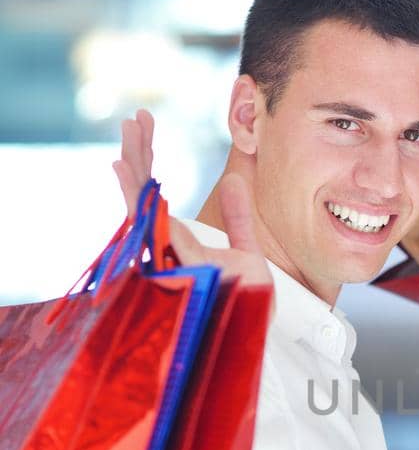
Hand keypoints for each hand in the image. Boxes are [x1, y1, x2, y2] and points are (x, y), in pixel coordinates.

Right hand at [112, 109, 268, 291]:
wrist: (259, 330)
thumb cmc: (248, 302)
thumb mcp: (249, 250)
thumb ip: (239, 218)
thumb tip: (235, 180)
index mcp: (178, 242)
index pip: (154, 194)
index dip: (146, 156)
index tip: (144, 121)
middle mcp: (166, 250)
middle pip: (142, 196)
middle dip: (138, 155)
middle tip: (135, 118)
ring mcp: (168, 261)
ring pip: (141, 210)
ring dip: (134, 172)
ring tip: (129, 136)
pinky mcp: (177, 272)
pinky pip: (156, 234)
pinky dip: (140, 204)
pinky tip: (130, 176)